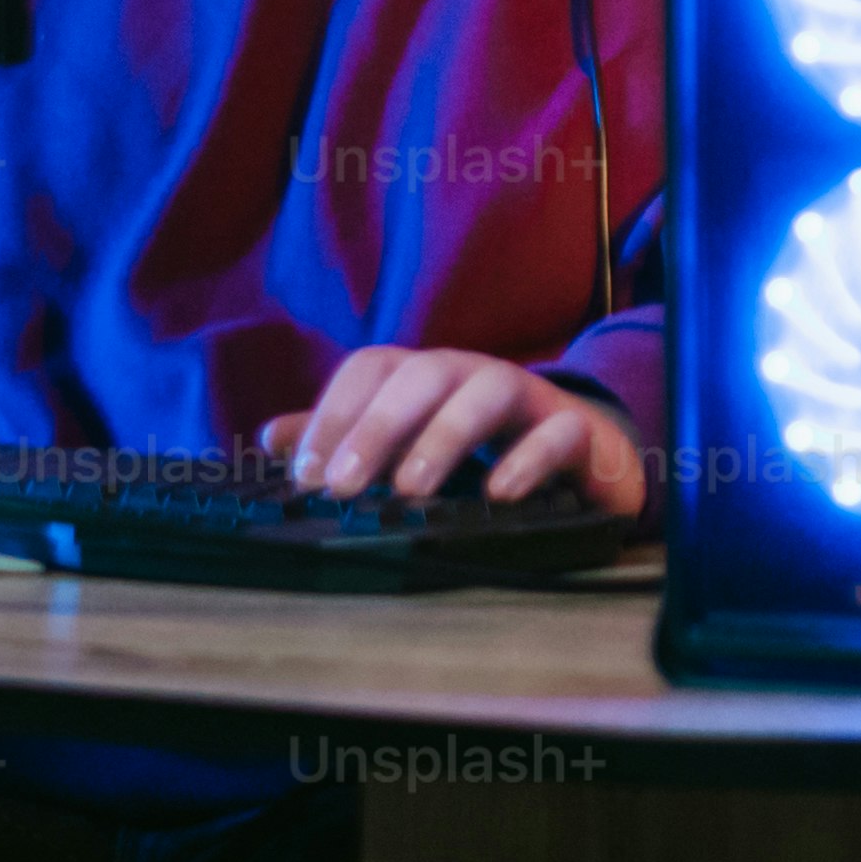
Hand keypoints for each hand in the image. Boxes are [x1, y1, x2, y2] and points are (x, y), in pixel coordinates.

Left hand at [264, 347, 647, 513]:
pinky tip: (501, 493)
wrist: (587, 456)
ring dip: (445, 435)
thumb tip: (273, 439)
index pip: (372, 368)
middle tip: (343, 485)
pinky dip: (530, 458)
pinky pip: (560, 432)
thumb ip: (345, 439)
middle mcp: (474, 375)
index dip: (335, 413)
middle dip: (377, 425)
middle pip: (423, 374)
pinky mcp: (579, 433)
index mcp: (428, 376)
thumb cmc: (487, 448)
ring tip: (411, 489)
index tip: (306, 476)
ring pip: (490, 390)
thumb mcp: (412, 442)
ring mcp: (531, 398)